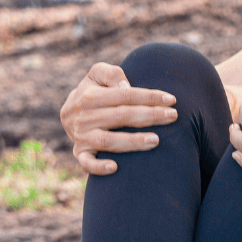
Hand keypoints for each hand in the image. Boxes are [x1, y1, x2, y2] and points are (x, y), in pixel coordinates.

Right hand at [60, 62, 176, 175]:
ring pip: (108, 141)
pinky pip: (86, 163)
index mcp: (89, 96)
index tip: (171, 100)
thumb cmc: (92, 91)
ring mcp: (81, 136)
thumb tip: (126, 86)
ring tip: (156, 140)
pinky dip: (98, 166)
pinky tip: (115, 167)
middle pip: (121, 116)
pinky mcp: (79, 153)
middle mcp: (84, 117)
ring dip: (133, 142)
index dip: (149, 97)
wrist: (69, 113)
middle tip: (173, 116)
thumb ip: (111, 74)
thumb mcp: (97, 74)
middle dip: (150, 116)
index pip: (125, 96)